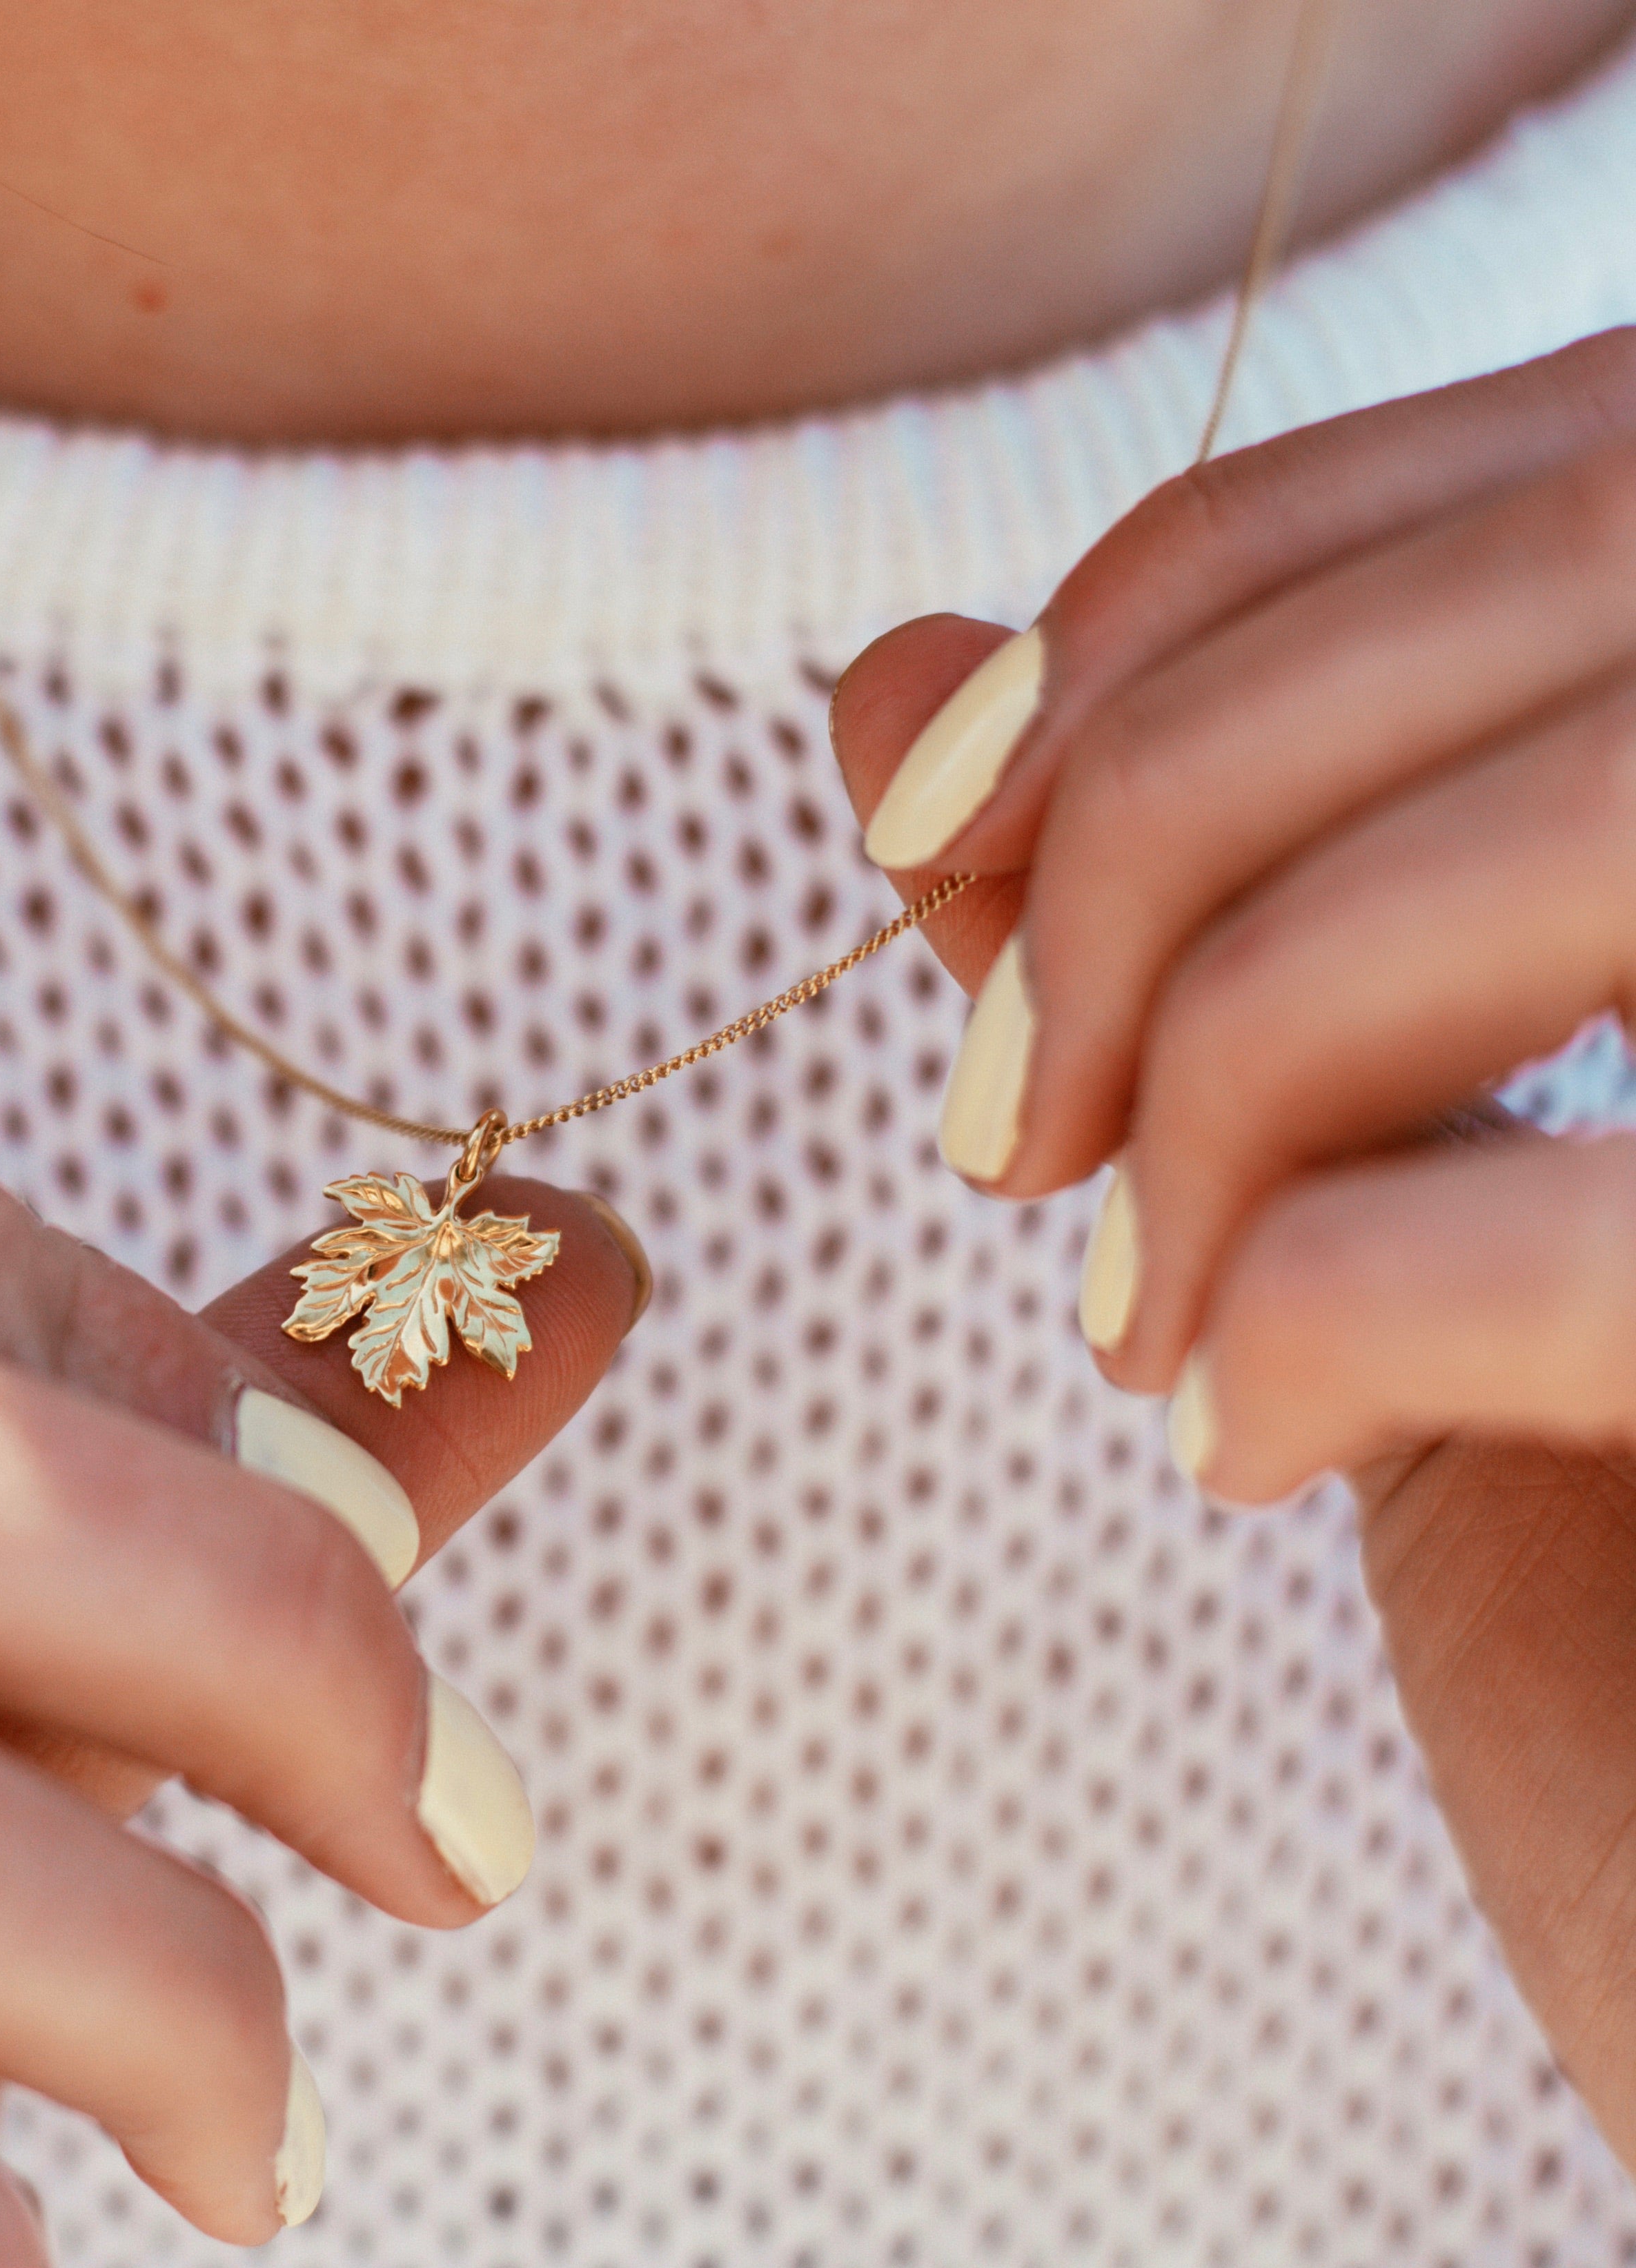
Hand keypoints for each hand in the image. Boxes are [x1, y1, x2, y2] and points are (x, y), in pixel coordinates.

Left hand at [830, 327, 1635, 2172]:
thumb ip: (1170, 920)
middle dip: (1167, 824)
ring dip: (1242, 1055)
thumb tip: (890, 665)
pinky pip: (1605, 1228)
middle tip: (1007, 1127)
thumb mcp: (1365, 1199)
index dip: (1194, 589)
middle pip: (1574, 573)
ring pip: (1604, 820)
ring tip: (1145, 1310)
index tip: (940, 821)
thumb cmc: (1619, 1631)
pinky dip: (1329, 1303)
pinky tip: (1248, 1446)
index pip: (1563, 450)